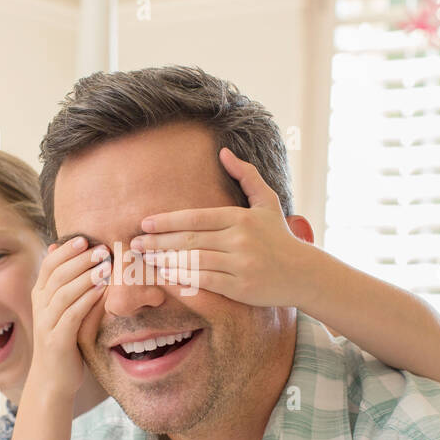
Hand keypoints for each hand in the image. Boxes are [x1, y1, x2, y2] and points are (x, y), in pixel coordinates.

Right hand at [28, 236, 109, 397]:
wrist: (52, 380)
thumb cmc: (63, 340)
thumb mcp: (63, 309)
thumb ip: (66, 284)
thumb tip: (65, 252)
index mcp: (40, 296)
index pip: (49, 265)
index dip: (66, 251)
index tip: (86, 240)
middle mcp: (40, 307)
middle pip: (57, 275)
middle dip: (80, 260)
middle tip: (102, 249)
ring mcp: (46, 324)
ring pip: (63, 293)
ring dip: (85, 277)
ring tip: (105, 266)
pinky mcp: (57, 340)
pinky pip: (71, 315)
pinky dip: (86, 300)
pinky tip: (101, 290)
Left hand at [130, 146, 309, 307]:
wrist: (304, 273)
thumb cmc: (280, 236)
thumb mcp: (267, 202)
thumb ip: (246, 176)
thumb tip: (223, 152)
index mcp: (242, 218)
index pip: (196, 218)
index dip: (168, 221)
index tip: (145, 223)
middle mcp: (240, 240)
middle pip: (190, 240)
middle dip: (159, 242)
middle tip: (135, 244)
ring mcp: (240, 265)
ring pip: (194, 261)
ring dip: (166, 260)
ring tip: (146, 258)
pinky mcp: (241, 288)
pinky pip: (206, 281)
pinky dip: (184, 278)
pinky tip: (167, 275)